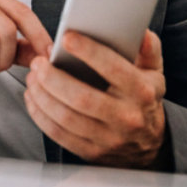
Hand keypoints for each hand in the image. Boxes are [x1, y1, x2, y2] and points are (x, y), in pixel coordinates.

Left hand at [24, 30, 166, 168]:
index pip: (114, 69)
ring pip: (66, 117)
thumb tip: (142, 33)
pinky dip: (40, 114)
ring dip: (42, 95)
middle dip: (53, 77)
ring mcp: (108, 138)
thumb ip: (148, 50)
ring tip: (33, 78)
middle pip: (82, 97)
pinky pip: (58, 133)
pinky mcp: (91, 152)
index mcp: (142, 92)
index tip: (67, 38)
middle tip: (38, 62)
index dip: (89, 52)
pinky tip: (33, 98)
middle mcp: (126, 117)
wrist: (147, 146)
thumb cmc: (143, 100)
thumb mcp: (153, 73)